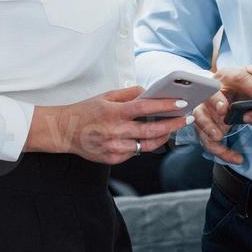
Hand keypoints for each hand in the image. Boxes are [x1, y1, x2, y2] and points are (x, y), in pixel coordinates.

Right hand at [28, 87, 193, 164]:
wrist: (65, 131)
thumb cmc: (85, 112)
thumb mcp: (105, 96)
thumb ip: (128, 94)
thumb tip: (148, 92)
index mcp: (113, 113)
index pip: (145, 108)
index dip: (165, 106)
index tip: (181, 104)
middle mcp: (115, 131)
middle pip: (152, 129)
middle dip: (173, 124)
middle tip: (186, 119)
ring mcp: (114, 147)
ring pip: (147, 144)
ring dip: (163, 136)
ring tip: (172, 128)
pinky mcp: (113, 159)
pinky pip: (135, 152)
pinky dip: (144, 144)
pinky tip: (151, 137)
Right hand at [191, 47, 251, 164]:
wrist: (222, 94)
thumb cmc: (240, 85)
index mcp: (226, 76)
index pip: (238, 78)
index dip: (251, 87)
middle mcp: (211, 91)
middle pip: (210, 95)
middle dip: (215, 102)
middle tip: (224, 110)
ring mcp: (204, 109)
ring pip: (201, 118)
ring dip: (208, 126)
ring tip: (218, 135)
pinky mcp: (204, 127)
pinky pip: (208, 140)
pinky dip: (221, 150)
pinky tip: (237, 158)